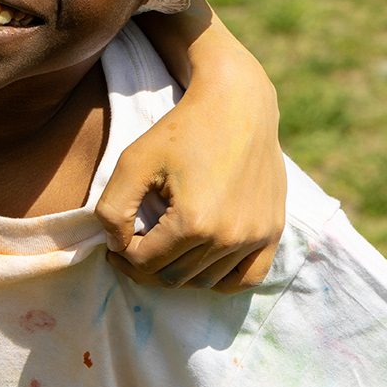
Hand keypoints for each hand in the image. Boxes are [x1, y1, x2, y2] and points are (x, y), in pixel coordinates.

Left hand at [97, 52, 284, 292]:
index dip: (123, 255)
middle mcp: (229, 237)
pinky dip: (219, 280)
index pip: (145, 263)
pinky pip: (245, 279)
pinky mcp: (273, 231)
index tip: (116, 241)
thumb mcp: (133, 161)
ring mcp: (255, 237)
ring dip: (177, 272)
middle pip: (173, 277)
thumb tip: (116, 247)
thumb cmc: (182, 129)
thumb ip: (113, 209)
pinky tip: (199, 261)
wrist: (237, 104)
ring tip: (162, 248)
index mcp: (193, 222)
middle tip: (132, 246)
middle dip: (145, 267)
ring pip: (204, 282)